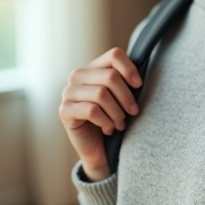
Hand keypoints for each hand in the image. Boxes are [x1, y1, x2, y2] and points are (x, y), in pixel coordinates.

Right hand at [59, 48, 142, 181]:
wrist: (99, 149)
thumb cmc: (113, 119)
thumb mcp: (122, 98)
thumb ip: (126, 84)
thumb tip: (138, 80)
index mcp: (93, 68)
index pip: (114, 55)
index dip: (130, 69)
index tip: (139, 85)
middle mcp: (77, 76)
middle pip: (110, 76)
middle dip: (126, 97)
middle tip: (133, 112)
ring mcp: (68, 92)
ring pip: (101, 94)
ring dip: (116, 112)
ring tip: (120, 123)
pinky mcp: (64, 110)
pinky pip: (91, 110)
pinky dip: (106, 122)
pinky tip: (108, 129)